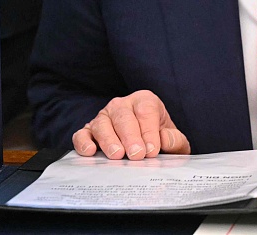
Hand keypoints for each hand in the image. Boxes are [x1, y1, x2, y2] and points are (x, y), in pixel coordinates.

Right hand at [71, 90, 190, 159]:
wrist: (144, 146)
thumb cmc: (158, 139)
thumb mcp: (172, 139)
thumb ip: (174, 140)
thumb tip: (165, 139)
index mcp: (144, 101)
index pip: (146, 111)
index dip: (149, 130)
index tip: (152, 150)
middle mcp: (122, 105)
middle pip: (123, 117)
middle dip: (130, 136)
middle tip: (136, 154)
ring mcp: (103, 117)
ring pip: (102, 124)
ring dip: (109, 140)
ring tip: (117, 155)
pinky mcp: (88, 131)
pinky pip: (82, 134)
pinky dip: (83, 142)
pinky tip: (90, 152)